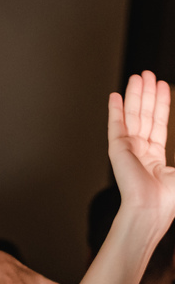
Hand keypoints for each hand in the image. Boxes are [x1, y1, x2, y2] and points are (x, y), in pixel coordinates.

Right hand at [108, 71, 174, 226]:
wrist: (152, 209)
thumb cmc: (169, 198)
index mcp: (155, 158)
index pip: (158, 123)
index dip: (161, 104)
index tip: (162, 86)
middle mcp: (140, 151)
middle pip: (144, 115)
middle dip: (147, 94)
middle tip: (148, 75)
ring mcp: (128, 150)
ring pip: (132, 115)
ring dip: (135, 95)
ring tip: (138, 77)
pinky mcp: (117, 150)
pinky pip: (116, 125)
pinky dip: (115, 110)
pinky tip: (115, 96)